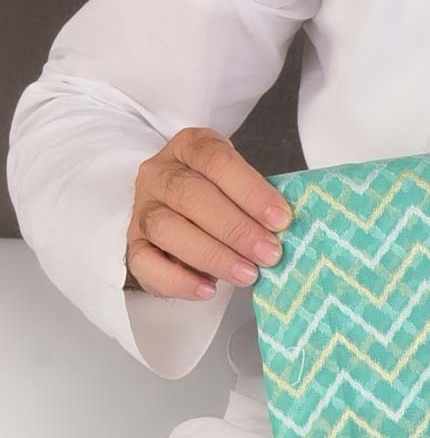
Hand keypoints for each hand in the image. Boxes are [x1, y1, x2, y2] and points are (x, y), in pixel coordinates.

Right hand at [124, 127, 291, 298]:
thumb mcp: (238, 185)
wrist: (178, 210)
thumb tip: (286, 231)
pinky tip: (207, 289)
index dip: (250, 190)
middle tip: (269, 254)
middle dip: (236, 228)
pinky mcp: (134, 243)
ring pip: (166, 228)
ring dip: (212, 255)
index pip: (216, 161)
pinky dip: (178, 280)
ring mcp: (143, 208)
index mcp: (190, 147)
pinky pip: (145, 262)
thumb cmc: (219, 196)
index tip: (280, 219)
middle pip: (190, 195)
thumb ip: (256, 202)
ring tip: (247, 274)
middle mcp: (160, 173)